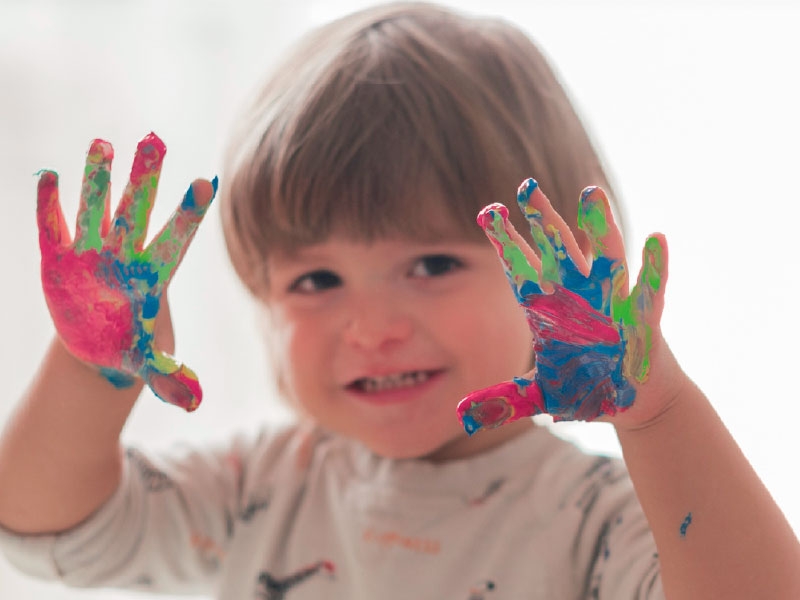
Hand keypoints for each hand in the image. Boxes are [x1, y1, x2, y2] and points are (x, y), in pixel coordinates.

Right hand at [36, 133, 216, 410]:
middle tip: (154, 140)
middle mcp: (124, 255)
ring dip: (98, 180)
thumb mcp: (149, 363)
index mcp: (152, 276)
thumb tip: (193, 401)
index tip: (206, 182)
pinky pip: (53, 228)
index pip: (176, 239)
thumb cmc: (131, 346)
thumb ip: (170, 376)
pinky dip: (50, 205)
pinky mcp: (58, 259)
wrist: (98, 343)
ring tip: (101, 144)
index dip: (189, 213)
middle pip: (137, 212)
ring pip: (96, 209)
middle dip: (144, 179)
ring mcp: (90, 253)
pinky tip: (48, 177)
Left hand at [456, 178, 667, 433]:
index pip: (523, 270)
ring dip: (598, 225)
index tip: (488, 212)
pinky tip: (657, 239)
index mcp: (551, 311)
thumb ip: (505, 400)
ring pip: (604, 255)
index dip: (507, 242)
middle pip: (558, 250)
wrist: (633, 400)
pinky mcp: (644, 317)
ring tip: (590, 192)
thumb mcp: (541, 395)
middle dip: (544, 219)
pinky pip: (650, 288)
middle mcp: (579, 295)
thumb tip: (462, 415)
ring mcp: (612, 301)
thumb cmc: (587, 388)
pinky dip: (655, 266)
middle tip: (527, 186)